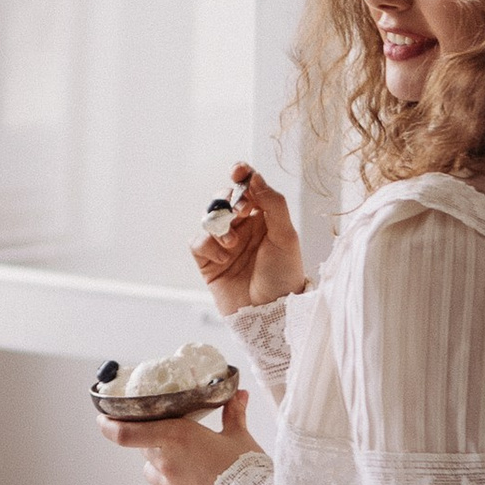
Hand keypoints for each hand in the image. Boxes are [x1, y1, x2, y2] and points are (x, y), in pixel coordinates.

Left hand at [100, 391, 252, 484]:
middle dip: (155, 445)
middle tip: (174, 442)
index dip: (110, 426)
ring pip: (152, 477)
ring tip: (183, 468)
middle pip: (145, 451)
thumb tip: (238, 394)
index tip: (103, 419)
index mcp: (178, 437)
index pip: (128, 433)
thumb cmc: (248, 467)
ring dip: (161, 471)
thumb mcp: (239, 435)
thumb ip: (233, 412)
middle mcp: (168, 463)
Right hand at [191, 165, 305, 313]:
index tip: (237, 171)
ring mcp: (224, 244)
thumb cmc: (284, 276)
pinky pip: (198, 241)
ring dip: (219, 226)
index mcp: (264, 218)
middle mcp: (242, 228)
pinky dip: (208, 245)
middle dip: (227, 201)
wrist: (270, 313)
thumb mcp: (286, 236)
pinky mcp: (208, 261)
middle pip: (224, 199)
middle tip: (238, 212)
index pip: (249, 188)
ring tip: (232, 243)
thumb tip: (255, 177)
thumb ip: (273, 204)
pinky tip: (224, 258)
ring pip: (209, 218)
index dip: (241, 175)